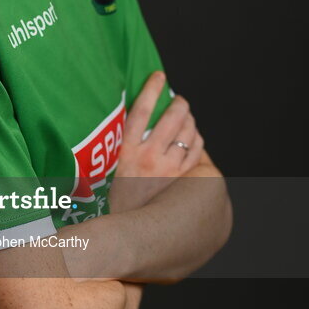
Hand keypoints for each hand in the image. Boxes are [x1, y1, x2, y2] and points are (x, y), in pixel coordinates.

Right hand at [109, 71, 204, 213]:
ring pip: (188, 132)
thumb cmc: (118, 199)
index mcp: (127, 151)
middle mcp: (150, 156)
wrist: (129, 233)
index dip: (151, 88)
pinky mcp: (183, 179)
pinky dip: (197, 139)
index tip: (159, 76)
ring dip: (190, 119)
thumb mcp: (111, 168)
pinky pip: (197, 150)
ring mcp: (169, 168)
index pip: (141, 110)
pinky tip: (193, 138)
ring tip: (186, 116)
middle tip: (178, 100)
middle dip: (179, 103)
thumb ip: (122, 146)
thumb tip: (137, 120)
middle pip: (172, 117)